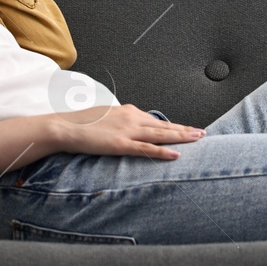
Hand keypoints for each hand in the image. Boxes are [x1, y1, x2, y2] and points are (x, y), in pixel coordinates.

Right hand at [50, 103, 204, 159]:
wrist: (64, 127)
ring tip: (197, 140)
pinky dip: (163, 151)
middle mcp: (131, 117)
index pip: (156, 120)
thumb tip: (129, 128)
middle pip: (164, 125)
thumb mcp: (105, 118)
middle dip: (184, 130)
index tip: (187, 129)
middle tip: (202, 133)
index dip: (173, 126)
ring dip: (181, 137)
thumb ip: (121, 122)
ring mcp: (127, 131)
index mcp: (128, 111)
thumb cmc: (81, 124)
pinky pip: (146, 149)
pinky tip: (176, 154)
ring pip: (160, 135)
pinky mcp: (120, 144)